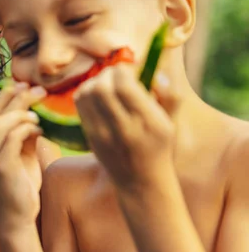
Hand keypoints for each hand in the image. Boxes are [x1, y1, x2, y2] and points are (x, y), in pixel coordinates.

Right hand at [0, 82, 46, 228]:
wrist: (16, 219)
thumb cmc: (21, 188)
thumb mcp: (23, 158)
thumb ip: (25, 137)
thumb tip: (34, 118)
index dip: (7, 95)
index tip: (24, 85)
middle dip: (16, 97)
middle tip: (37, 89)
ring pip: (1, 124)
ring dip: (21, 113)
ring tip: (37, 113)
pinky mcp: (2, 167)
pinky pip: (12, 139)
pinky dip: (25, 129)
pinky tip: (37, 129)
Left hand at [74, 64, 180, 191]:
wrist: (140, 182)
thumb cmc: (159, 147)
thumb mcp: (171, 122)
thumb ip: (170, 95)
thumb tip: (157, 72)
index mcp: (149, 122)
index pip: (125, 85)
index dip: (124, 69)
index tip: (130, 70)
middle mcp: (124, 128)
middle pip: (102, 87)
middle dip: (108, 73)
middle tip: (117, 75)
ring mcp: (103, 133)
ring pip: (87, 93)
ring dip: (95, 81)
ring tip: (107, 84)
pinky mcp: (90, 136)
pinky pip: (80, 103)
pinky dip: (86, 91)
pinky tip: (98, 95)